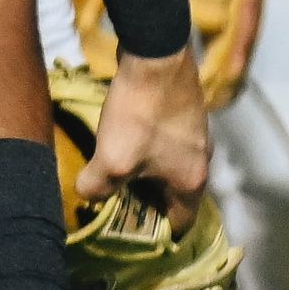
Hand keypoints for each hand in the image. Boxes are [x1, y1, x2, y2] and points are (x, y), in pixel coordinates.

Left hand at [80, 47, 211, 221]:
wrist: (155, 54)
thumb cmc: (140, 114)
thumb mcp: (113, 159)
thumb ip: (97, 187)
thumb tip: (87, 196)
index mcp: (193, 182)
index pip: (180, 225)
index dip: (156, 234)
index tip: (130, 235)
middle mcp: (201, 162)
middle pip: (173, 196)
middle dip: (145, 202)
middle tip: (114, 202)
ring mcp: (195, 135)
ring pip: (167, 168)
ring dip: (143, 173)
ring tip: (113, 172)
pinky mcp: (182, 113)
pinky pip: (163, 144)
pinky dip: (145, 149)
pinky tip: (120, 139)